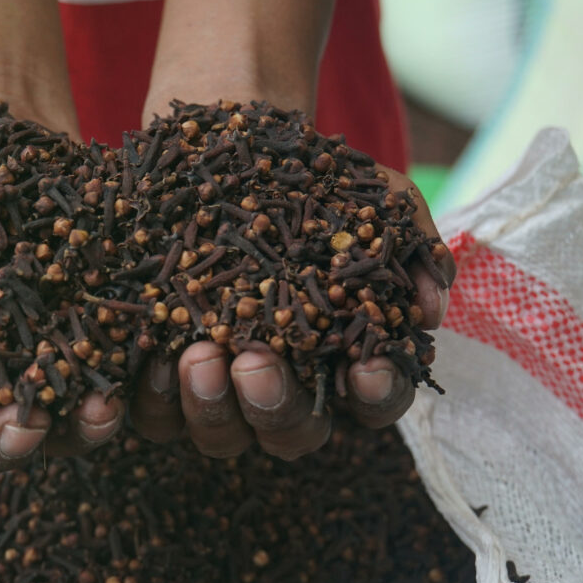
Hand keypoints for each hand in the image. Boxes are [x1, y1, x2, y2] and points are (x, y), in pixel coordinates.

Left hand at [127, 164, 453, 460]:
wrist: (222, 148)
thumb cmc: (306, 181)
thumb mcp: (366, 197)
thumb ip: (408, 243)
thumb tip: (430, 307)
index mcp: (342, 359)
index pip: (373, 400)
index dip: (376, 395)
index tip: (366, 368)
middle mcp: (284, 387)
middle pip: (292, 433)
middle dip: (276, 405)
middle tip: (255, 364)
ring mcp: (220, 390)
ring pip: (220, 434)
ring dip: (212, 405)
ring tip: (198, 354)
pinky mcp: (160, 380)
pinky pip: (154, 414)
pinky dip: (151, 394)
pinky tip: (151, 353)